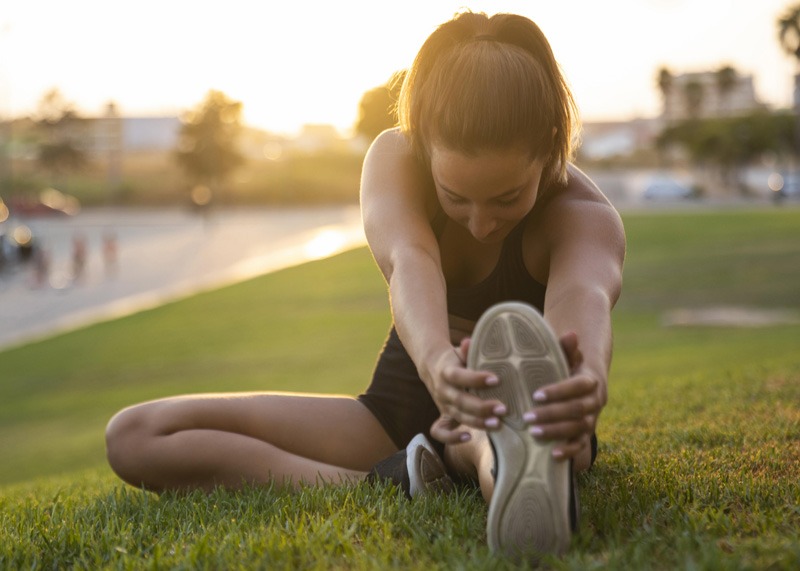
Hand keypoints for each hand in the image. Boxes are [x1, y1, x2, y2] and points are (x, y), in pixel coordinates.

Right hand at [427, 338, 507, 443]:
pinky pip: (440, 431)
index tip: (497, 379)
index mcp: (446, 371)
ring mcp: (443, 405)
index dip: (476, 379)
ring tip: (497, 423)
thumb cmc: (456, 359)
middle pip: (459, 401)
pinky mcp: (443, 415)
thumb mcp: (460, 351)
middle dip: (482, 407)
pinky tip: (468, 437)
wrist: (433, 367)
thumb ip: (466, 350)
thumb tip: (469, 342)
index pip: (458, 376)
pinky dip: (451, 438)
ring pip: (457, 416)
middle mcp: (443, 390)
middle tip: (503, 408)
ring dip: (477, 422)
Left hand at [524, 332, 605, 461]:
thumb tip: (571, 334)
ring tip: (533, 432)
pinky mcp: (585, 434)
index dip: (558, 391)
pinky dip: (569, 451)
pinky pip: (581, 445)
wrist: (580, 386)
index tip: (535, 394)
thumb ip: (566, 349)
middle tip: (527, 417)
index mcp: (590, 381)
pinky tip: (552, 454)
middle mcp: (595, 401)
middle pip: (577, 409)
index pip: (578, 386)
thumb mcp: (565, 358)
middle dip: (552, 414)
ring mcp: (592, 419)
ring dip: (556, 431)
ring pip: (579, 428)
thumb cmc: (565, 369)